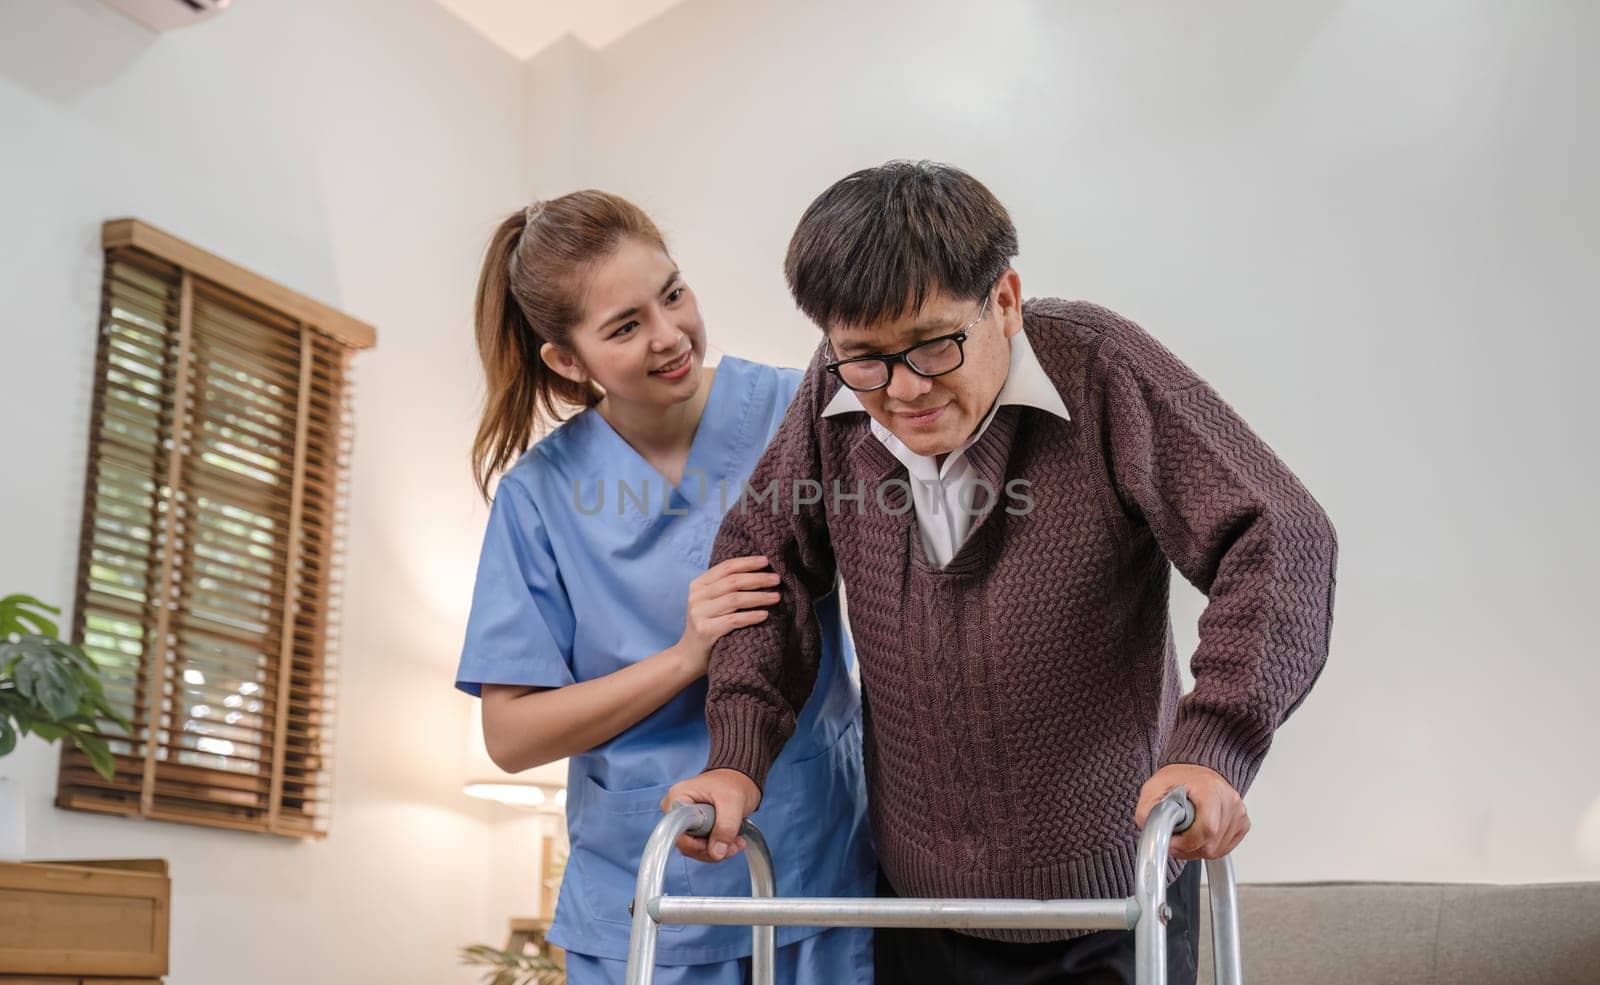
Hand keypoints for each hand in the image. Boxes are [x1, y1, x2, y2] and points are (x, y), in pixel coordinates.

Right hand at [660, 768, 762, 862]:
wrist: (741, 778)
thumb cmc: (733, 781)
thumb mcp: (732, 802)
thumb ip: (725, 827)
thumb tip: (717, 852)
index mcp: (677, 797)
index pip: (677, 832)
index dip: (696, 844)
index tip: (717, 845)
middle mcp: (676, 809)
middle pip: (685, 843)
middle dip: (711, 849)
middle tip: (732, 845)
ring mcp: (684, 820)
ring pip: (694, 848)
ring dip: (717, 850)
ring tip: (736, 842)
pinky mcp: (694, 827)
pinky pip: (701, 846)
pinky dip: (718, 848)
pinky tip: (733, 841)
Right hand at [677, 555, 780, 673]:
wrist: (689, 656)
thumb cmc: (708, 625)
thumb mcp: (711, 602)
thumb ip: (726, 587)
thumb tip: (760, 571)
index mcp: (698, 584)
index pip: (726, 567)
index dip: (748, 562)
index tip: (767, 561)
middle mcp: (697, 596)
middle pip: (733, 581)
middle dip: (757, 578)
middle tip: (777, 579)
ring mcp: (699, 613)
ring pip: (735, 599)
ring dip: (759, 597)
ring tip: (776, 596)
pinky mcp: (705, 631)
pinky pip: (734, 620)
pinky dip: (751, 616)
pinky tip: (765, 614)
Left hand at [1135, 764, 1248, 859]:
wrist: (1196, 771)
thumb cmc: (1177, 779)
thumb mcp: (1152, 788)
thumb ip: (1148, 812)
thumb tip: (1153, 835)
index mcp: (1210, 789)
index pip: (1207, 829)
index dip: (1185, 843)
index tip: (1172, 840)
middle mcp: (1229, 800)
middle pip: (1211, 844)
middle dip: (1187, 847)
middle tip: (1175, 834)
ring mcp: (1239, 812)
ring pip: (1217, 850)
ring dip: (1196, 848)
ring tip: (1186, 831)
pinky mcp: (1242, 823)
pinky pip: (1224, 849)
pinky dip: (1208, 846)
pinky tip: (1199, 833)